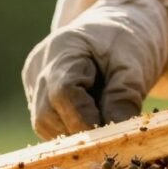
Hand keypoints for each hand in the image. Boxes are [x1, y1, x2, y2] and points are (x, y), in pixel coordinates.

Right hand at [22, 0, 167, 139]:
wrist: (114, 32)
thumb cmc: (125, 43)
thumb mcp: (134, 65)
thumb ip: (124, 97)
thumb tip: (113, 135)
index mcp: (63, 49)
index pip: (63, 92)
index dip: (84, 120)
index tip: (109, 135)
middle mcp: (39, 67)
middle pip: (46, 114)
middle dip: (79, 132)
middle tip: (110, 136)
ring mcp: (33, 84)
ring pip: (44, 125)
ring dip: (75, 134)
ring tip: (103, 123)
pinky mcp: (36, 98)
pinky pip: (49, 125)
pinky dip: (71, 130)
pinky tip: (92, 120)